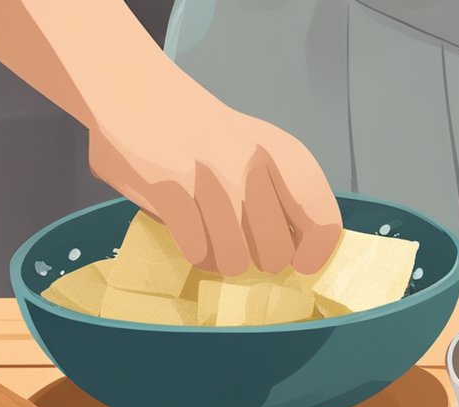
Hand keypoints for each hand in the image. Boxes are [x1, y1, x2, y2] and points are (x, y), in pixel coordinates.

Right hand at [86, 61, 340, 275]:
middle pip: (277, 253)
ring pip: (236, 260)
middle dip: (261, 260)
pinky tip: (189, 233)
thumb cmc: (202, 134)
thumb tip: (297, 252)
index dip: (314, 253)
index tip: (301, 264)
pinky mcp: (170, 189)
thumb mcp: (256, 150)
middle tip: (243, 245)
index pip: (323, 222)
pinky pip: (197, 251)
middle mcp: (253, 164)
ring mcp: (212, 177)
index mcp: (283, 153)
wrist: (135, 91)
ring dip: (223, 259)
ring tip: (212, 238)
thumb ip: (281, 194)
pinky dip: (194, 251)